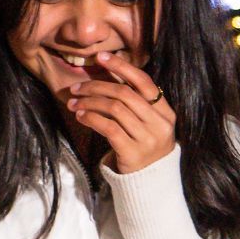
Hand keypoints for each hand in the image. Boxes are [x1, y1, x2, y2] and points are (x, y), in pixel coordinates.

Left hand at [67, 52, 174, 174]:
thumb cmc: (143, 145)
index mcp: (165, 112)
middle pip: (124, 94)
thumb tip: (106, 73)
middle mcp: (159, 124)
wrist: (150, 181)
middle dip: (96, 86)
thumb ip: (133, 101)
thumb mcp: (147, 122)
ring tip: (74, 103)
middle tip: (76, 87)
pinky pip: (108, 128)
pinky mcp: (132, 153)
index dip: (122, 66)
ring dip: (89, 102)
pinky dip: (91, 118)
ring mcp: (148, 139)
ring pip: (114, 109)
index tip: (101, 57)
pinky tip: (81, 116)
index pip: (143, 81)